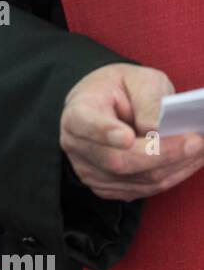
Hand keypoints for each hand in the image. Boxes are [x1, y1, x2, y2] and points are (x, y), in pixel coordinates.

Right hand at [61, 63, 203, 200]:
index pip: (87, 125)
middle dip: (162, 154)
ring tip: (201, 150)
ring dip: (173, 168)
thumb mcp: (139, 79)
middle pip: (118, 160)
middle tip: (197, 142)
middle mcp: (76, 146)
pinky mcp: (103, 186)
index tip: (127, 137)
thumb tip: (157, 130)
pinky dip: (168, 178)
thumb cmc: (122, 89)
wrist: (104, 106)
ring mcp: (87, 171)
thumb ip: (148, 100)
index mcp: (79, 113)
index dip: (106, 133)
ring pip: (133, 179)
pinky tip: (189, 162)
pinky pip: (139, 190)